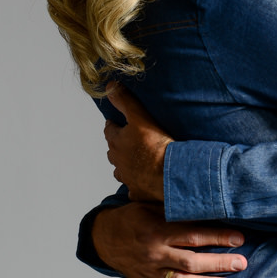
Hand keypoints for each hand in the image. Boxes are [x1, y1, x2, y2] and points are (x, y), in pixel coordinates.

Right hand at [91, 202, 247, 277]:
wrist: (105, 237)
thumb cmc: (135, 217)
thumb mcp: (153, 206)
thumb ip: (177, 210)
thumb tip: (209, 204)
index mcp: (158, 231)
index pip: (193, 235)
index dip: (217, 237)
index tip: (239, 239)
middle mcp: (155, 253)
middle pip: (191, 261)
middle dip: (218, 263)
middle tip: (241, 264)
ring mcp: (150, 272)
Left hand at [103, 84, 170, 201]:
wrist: (168, 172)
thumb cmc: (155, 145)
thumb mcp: (139, 116)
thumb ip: (124, 101)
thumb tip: (109, 87)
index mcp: (116, 142)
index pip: (109, 131)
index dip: (112, 125)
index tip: (113, 122)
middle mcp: (118, 160)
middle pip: (112, 151)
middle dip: (117, 145)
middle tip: (126, 140)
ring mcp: (127, 177)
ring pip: (120, 170)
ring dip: (124, 165)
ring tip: (133, 161)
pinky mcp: (137, 190)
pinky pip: (133, 188)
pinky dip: (136, 184)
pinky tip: (142, 182)